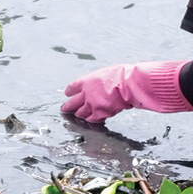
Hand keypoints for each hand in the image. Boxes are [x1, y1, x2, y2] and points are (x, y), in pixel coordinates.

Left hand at [62, 61, 192, 122]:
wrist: (128, 84)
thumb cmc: (122, 75)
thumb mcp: (106, 73)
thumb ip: (100, 81)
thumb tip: (101, 84)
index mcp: (86, 81)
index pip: (73, 87)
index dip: (70, 91)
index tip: (67, 93)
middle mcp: (86, 93)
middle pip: (72, 102)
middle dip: (67, 106)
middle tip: (64, 109)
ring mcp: (92, 105)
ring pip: (81, 112)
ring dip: (79, 114)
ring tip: (77, 116)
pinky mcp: (100, 113)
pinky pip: (92, 119)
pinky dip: (91, 120)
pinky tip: (91, 120)